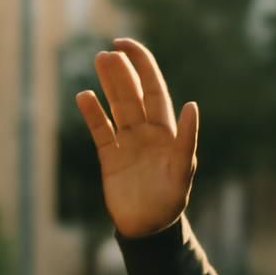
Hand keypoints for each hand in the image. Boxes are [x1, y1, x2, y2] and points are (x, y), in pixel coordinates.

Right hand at [74, 38, 198, 237]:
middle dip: (122, 71)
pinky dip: (92, 114)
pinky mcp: (109, 158)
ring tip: (100, 60)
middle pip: (132, 93)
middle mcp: (146, 132)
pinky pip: (100, 131)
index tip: (127, 46)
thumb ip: (187, 138)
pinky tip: (84, 96)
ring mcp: (127, 143)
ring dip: (109, 84)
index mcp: (166, 131)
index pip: (154, 89)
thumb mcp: (183, 170)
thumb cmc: (171, 201)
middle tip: (108, 53)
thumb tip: (191, 105)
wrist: (149, 229)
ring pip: (116, 106)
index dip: (143, 65)